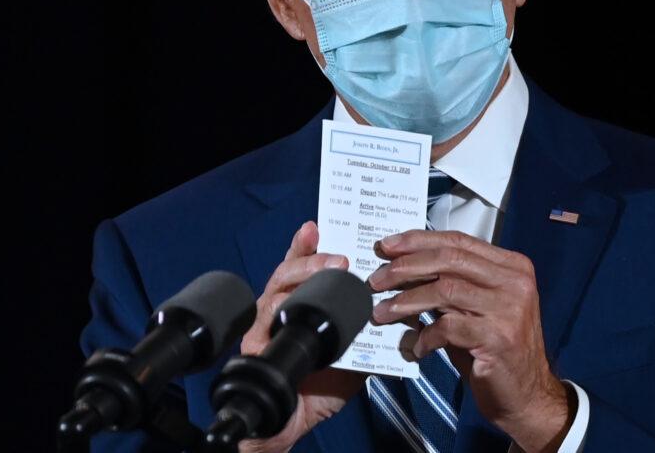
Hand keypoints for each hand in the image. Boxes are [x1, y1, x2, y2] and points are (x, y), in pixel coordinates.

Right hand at [238, 220, 366, 452]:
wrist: (290, 425)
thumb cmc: (318, 393)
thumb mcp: (354, 361)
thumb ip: (370, 339)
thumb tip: (399, 321)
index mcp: (305, 309)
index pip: (306, 271)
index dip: (309, 248)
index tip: (318, 227)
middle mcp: (283, 311)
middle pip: (289, 270)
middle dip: (310, 255)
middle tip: (336, 252)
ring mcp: (267, 324)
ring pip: (277, 285)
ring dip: (303, 272)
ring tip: (327, 265)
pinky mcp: (254, 342)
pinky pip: (264, 316)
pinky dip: (279, 305)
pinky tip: (290, 299)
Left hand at [369, 230, 573, 452]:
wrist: (528, 396)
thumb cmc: (497, 351)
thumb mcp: (477, 309)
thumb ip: (451, 285)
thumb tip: (403, 269)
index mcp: (512, 266)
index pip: (458, 240)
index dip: (419, 240)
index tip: (388, 245)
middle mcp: (515, 282)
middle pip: (449, 259)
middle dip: (406, 266)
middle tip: (377, 279)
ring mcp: (510, 309)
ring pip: (445, 290)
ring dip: (406, 301)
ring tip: (383, 312)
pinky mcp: (499, 339)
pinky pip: (448, 327)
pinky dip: (425, 336)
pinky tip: (416, 347)